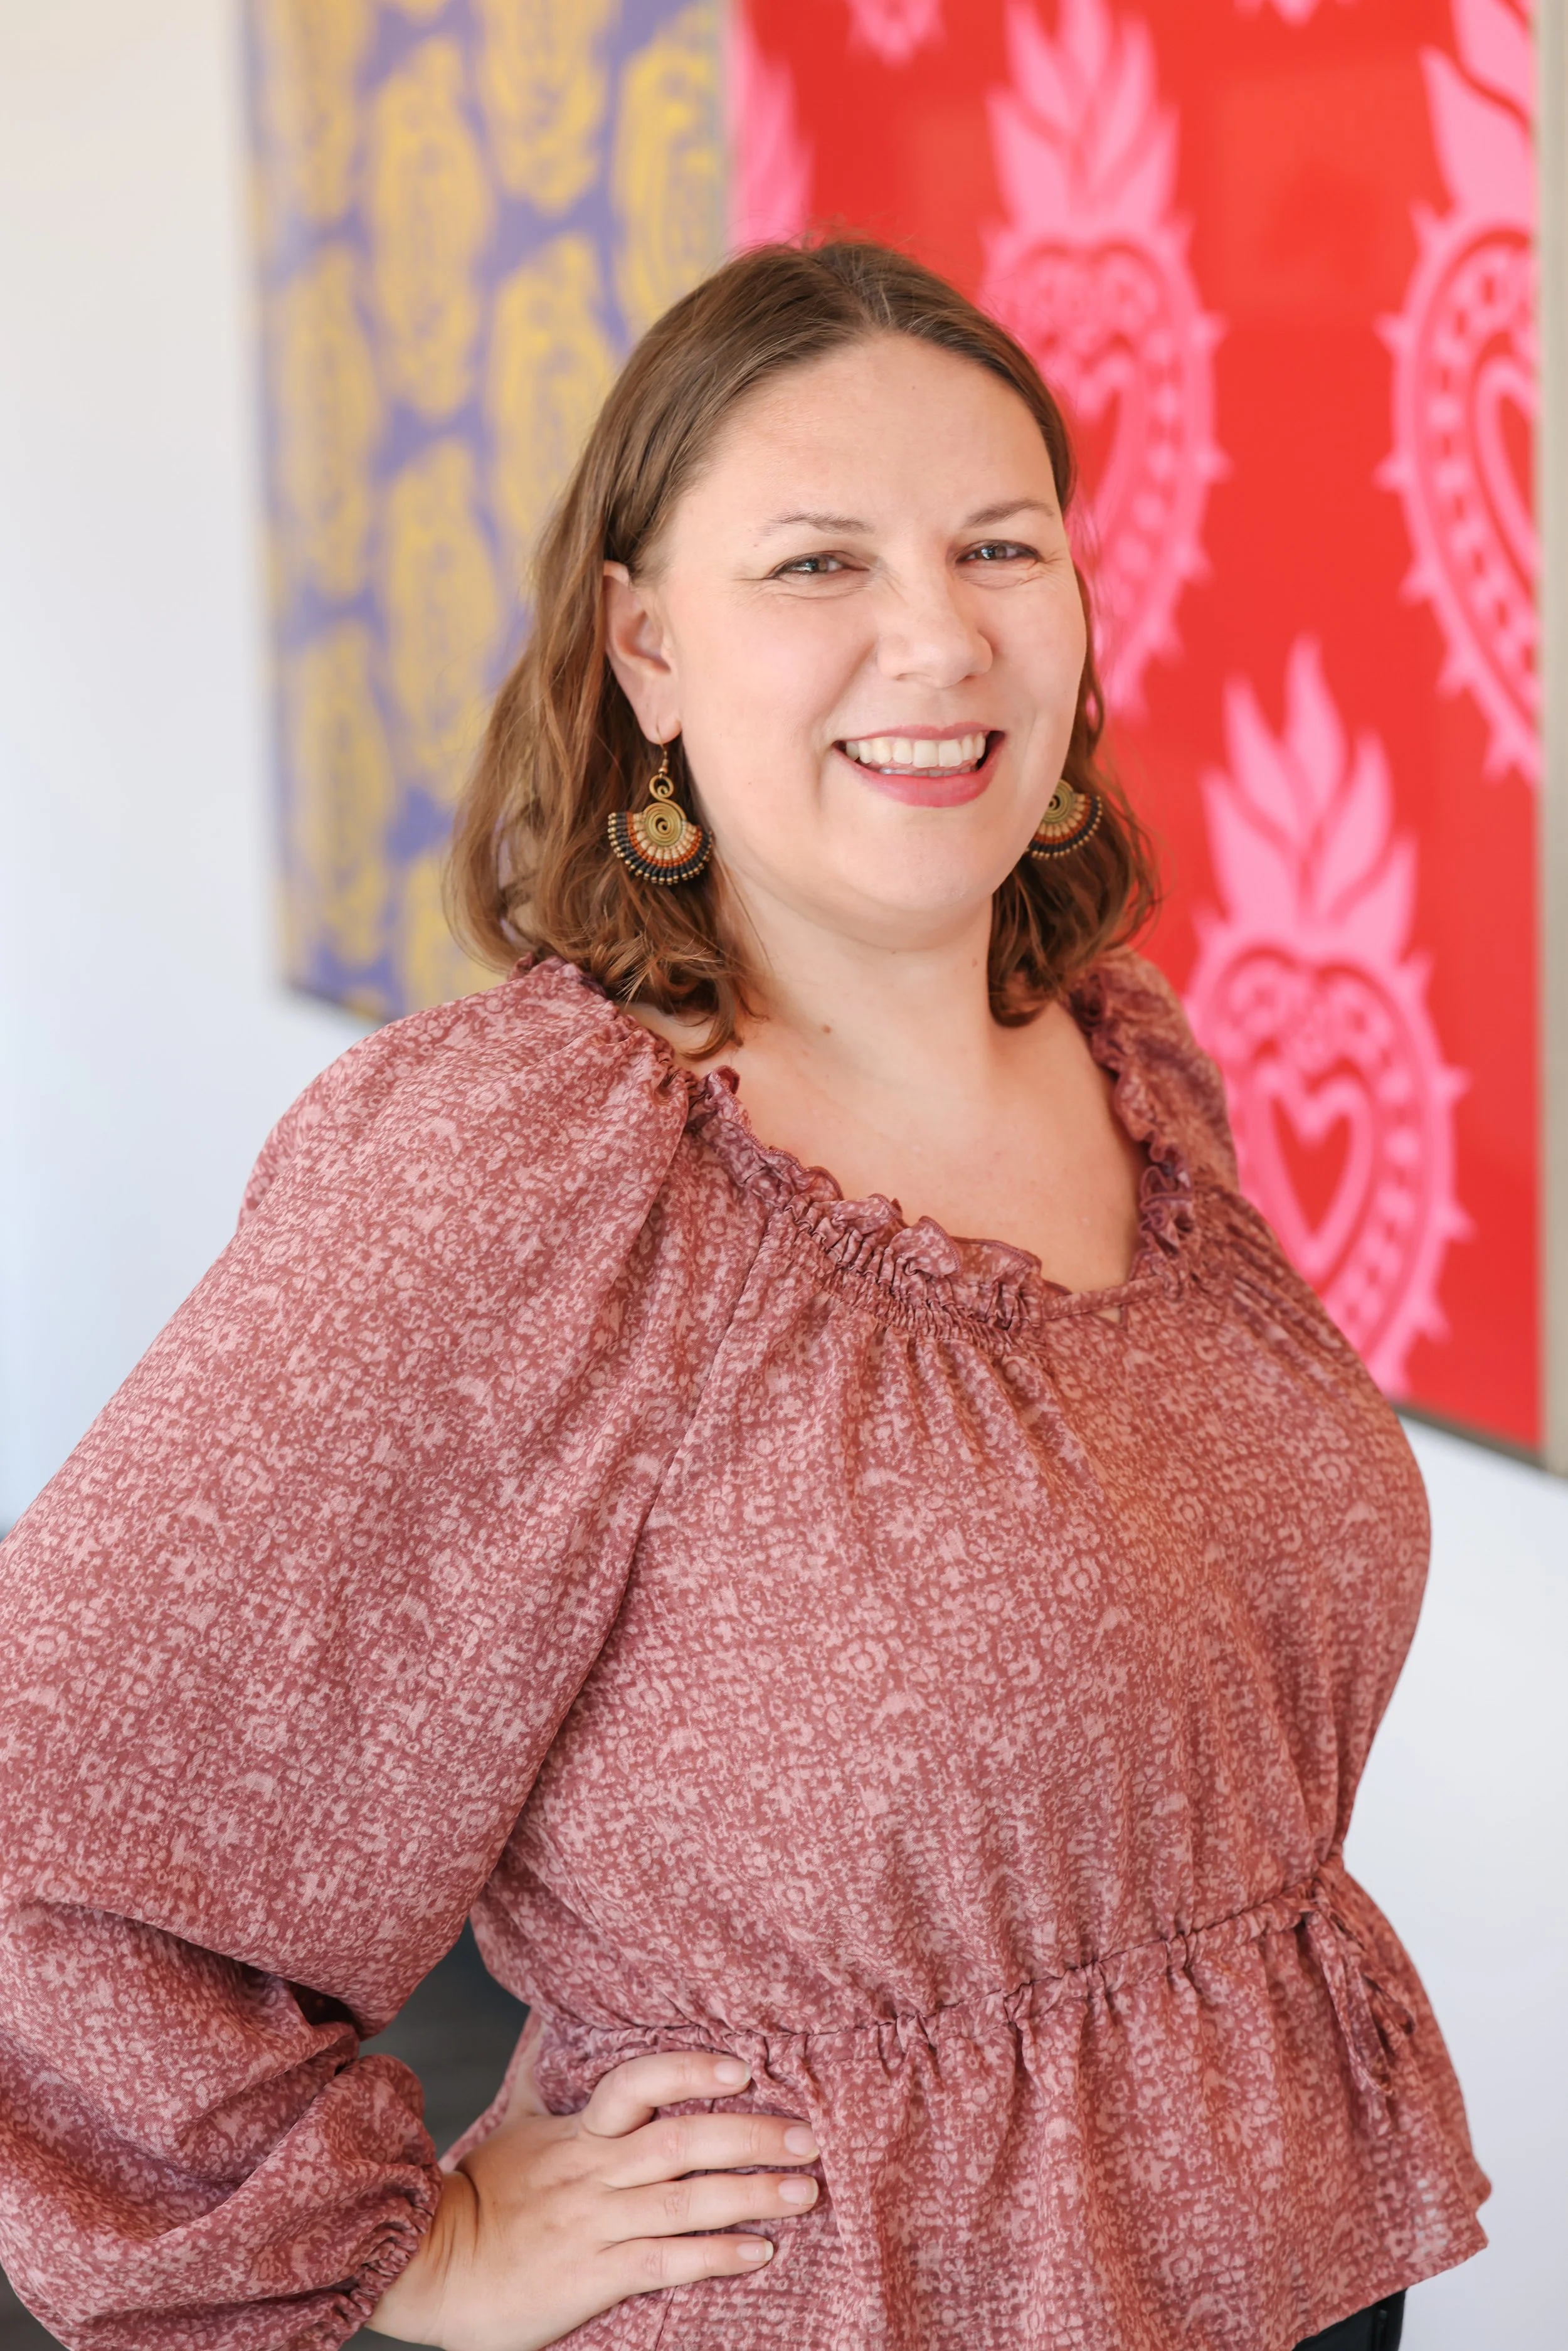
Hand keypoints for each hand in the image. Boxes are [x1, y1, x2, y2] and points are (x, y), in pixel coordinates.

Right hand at [364, 2048, 819, 2350]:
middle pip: (680, 2143)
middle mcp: (592, 2172)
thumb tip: (551, 2015)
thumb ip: (542, 2071)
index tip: (743, 2069)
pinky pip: (665, 2262)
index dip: (690, 2073)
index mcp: (577, 2131)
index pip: (638, 2085)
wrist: (430, 2264)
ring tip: (805, 2190)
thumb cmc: (483, 2191)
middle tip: (809, 2135)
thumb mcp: (514, 2121)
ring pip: (683, 2202)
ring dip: (751, 2196)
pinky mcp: (593, 2277)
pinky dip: (715, 2256)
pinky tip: (760, 2251)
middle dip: (750, 2137)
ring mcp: (595, 2225)